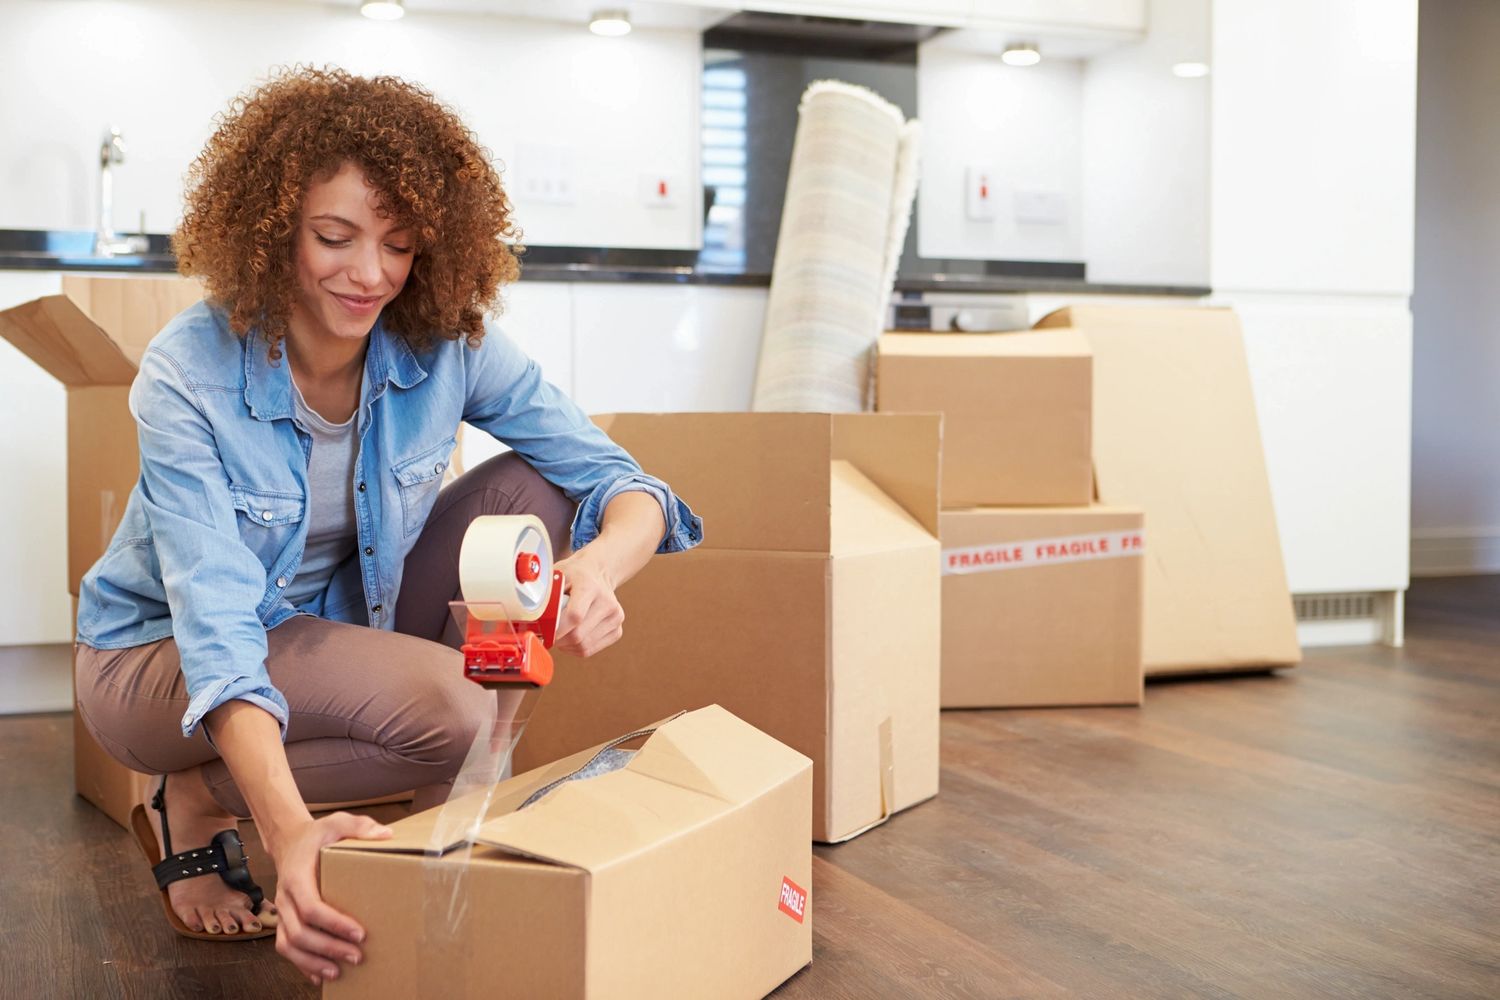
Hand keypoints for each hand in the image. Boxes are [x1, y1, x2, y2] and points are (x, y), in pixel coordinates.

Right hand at [269, 812, 392, 986]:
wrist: (290, 842)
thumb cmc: (317, 835)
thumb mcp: (337, 822)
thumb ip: (359, 826)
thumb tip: (386, 835)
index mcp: (297, 876)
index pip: (311, 907)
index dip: (333, 924)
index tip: (359, 933)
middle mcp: (285, 897)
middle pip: (300, 932)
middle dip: (327, 948)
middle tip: (356, 957)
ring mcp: (283, 911)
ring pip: (289, 945)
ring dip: (312, 962)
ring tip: (338, 973)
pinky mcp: (285, 920)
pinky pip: (286, 947)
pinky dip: (302, 964)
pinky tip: (320, 975)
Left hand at [552, 553, 624, 656]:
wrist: (598, 573)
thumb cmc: (573, 575)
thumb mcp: (557, 576)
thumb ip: (545, 596)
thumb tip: (528, 619)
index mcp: (590, 586)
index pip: (575, 616)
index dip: (556, 630)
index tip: (544, 633)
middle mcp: (607, 603)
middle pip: (578, 635)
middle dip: (558, 639)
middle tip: (548, 634)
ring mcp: (615, 618)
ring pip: (583, 646)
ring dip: (566, 645)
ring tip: (561, 633)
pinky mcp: (617, 630)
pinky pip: (590, 650)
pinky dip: (576, 648)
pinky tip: (571, 635)